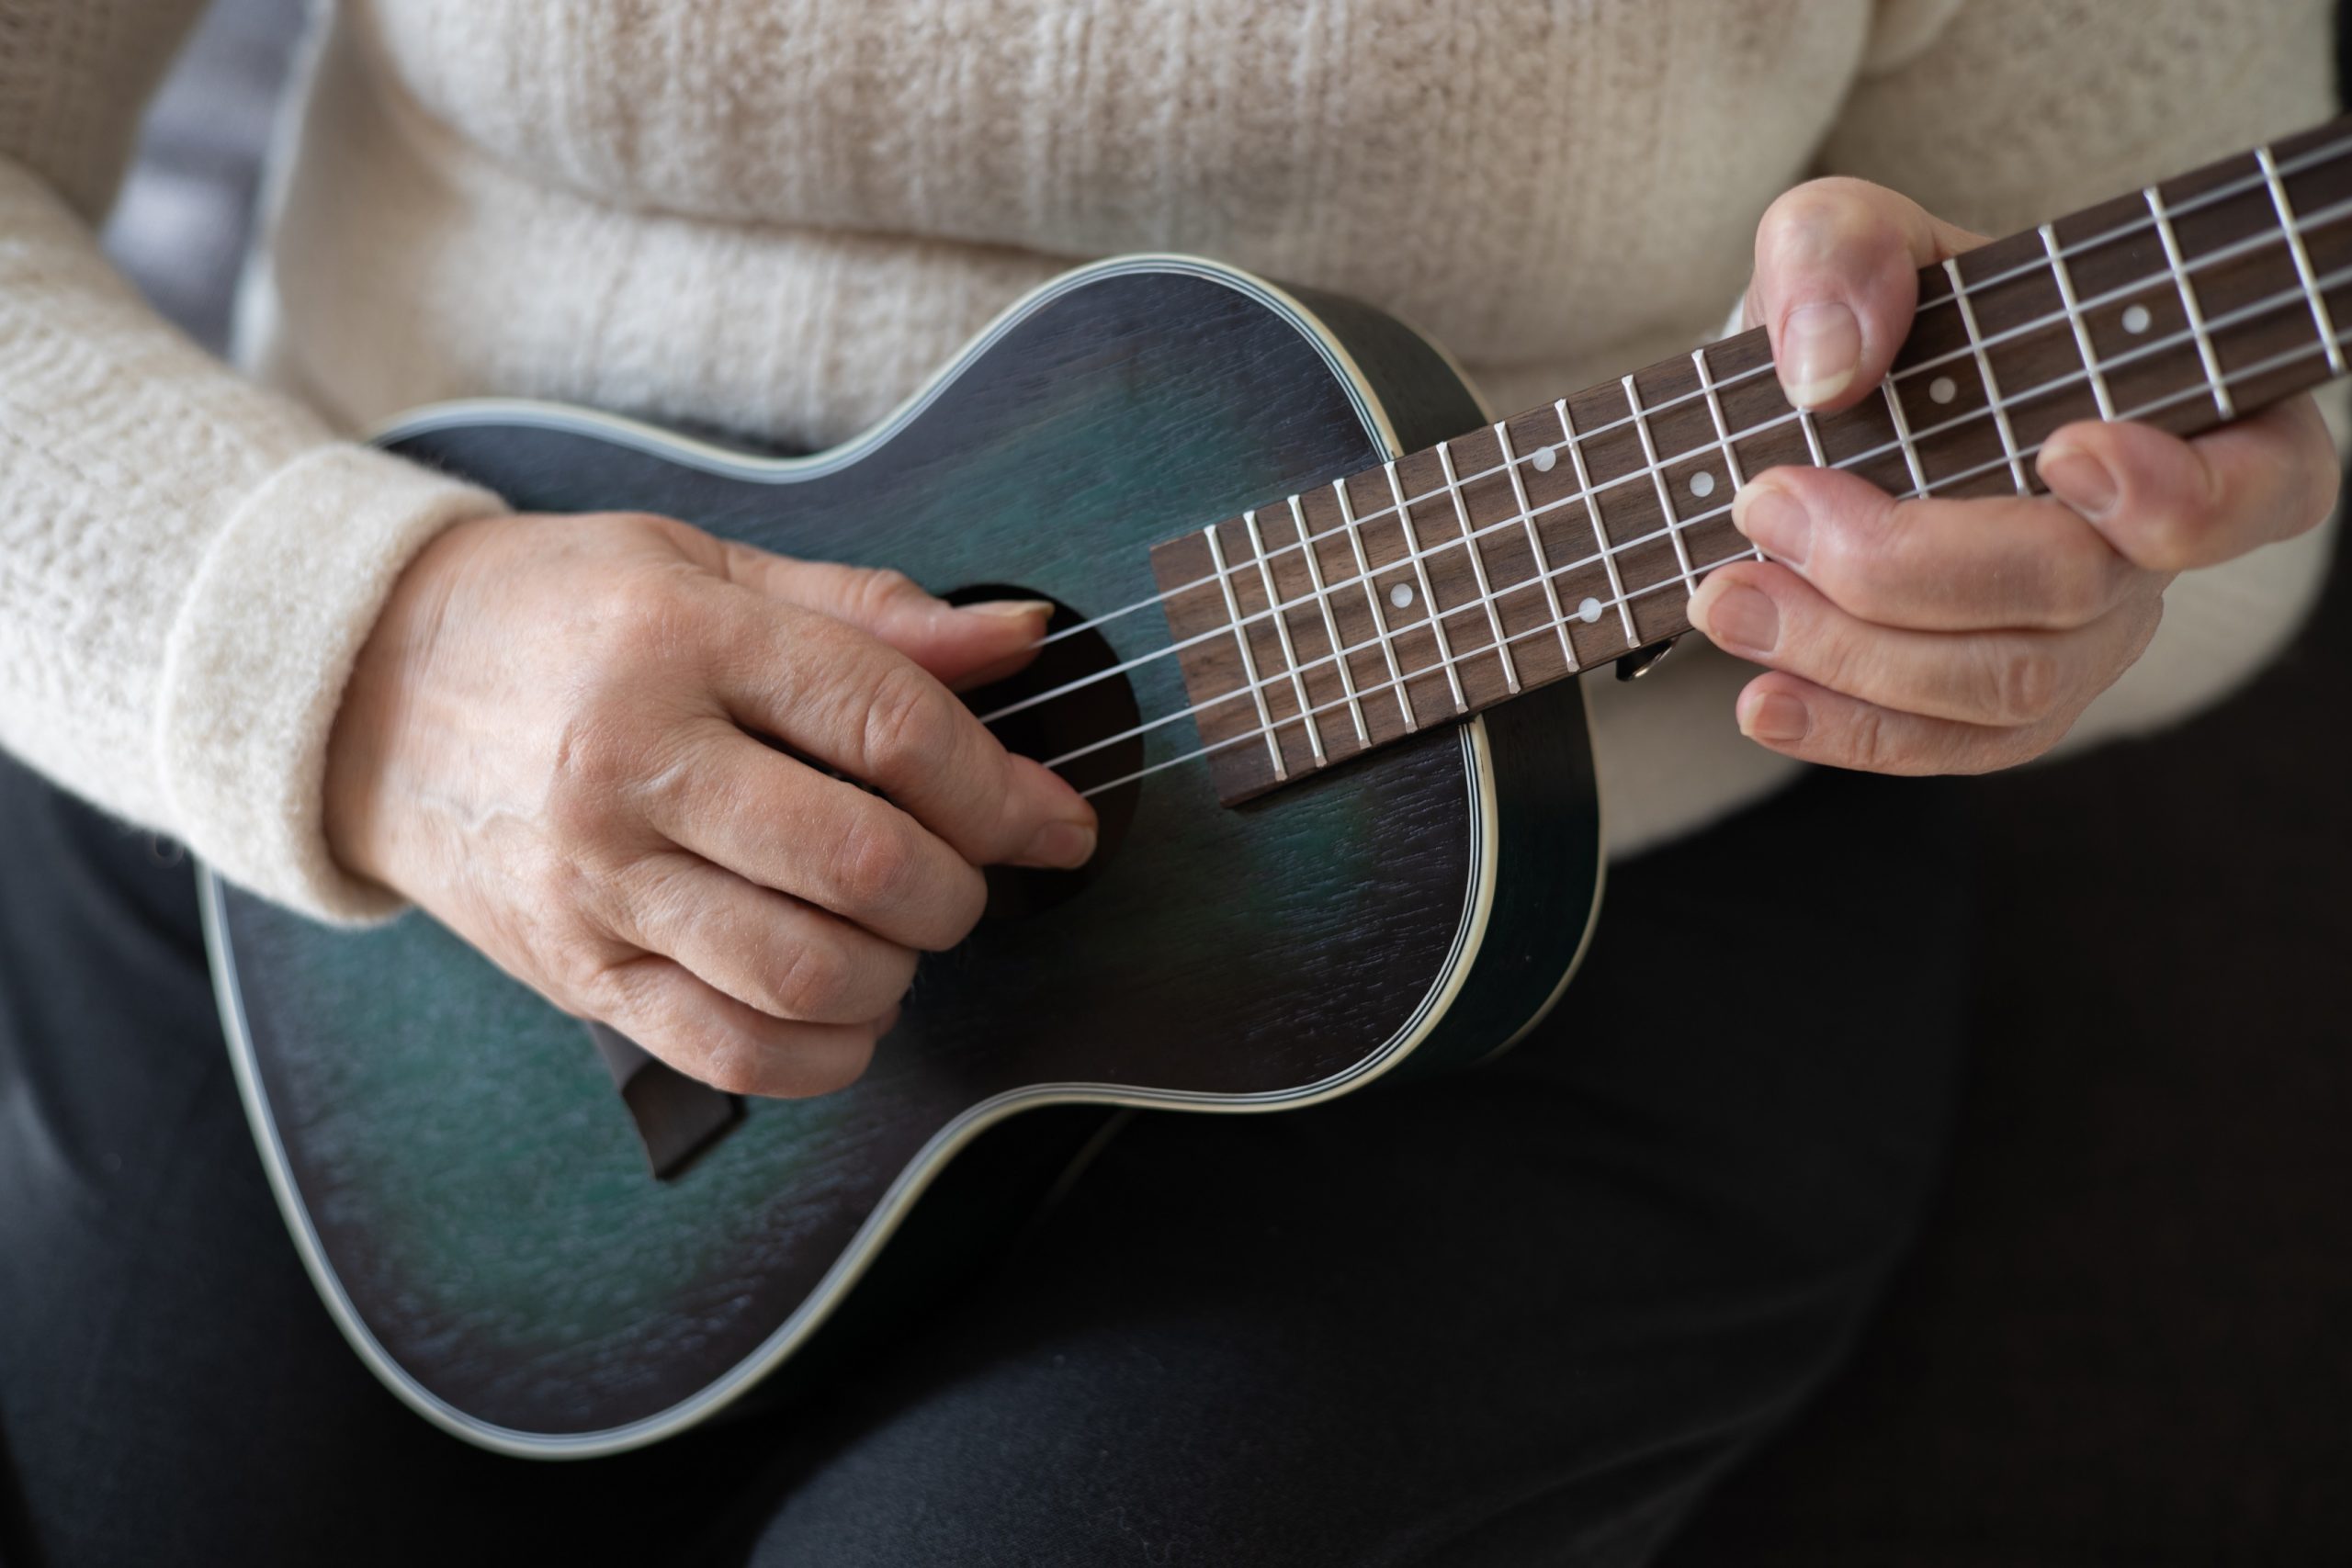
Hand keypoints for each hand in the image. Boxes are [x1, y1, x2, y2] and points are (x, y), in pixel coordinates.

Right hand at [323, 512, 1095, 1096]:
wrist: (361, 687)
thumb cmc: (554, 614)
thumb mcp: (701, 563)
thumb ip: (867, 612)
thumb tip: (1019, 640)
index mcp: (680, 642)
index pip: (888, 727)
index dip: (1002, 788)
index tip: (1057, 820)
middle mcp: (633, 768)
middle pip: (864, 865)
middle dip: (959, 890)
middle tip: (962, 876)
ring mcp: (597, 883)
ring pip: (806, 975)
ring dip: (898, 972)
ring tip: (897, 936)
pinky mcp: (574, 972)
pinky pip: (731, 1052)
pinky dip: (825, 1053)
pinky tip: (846, 1009)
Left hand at [1687, 177, 2339, 773]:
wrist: (1812, 406)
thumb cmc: (1870, 308)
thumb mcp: (1842, 234)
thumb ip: (1839, 252)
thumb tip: (1828, 366)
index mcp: (2181, 410)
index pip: (2261, 482)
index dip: (2181, 491)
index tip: (2061, 446)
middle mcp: (2154, 544)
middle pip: (2075, 592)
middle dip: (1904, 564)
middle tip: (1762, 505)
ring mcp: (2086, 639)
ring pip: (2004, 686)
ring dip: (1850, 653)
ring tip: (1727, 599)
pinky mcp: (2001, 705)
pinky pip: (1947, 748)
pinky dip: (1846, 731)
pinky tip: (1759, 701)